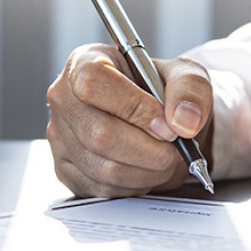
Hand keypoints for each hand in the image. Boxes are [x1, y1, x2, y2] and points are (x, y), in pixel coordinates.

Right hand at [46, 44, 213, 196]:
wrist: (156, 120)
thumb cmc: (162, 92)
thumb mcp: (185, 76)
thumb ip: (190, 89)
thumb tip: (183, 121)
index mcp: (85, 62)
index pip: (94, 82)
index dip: (133, 106)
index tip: (167, 124)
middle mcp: (64, 99)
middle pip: (98, 133)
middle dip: (150, 150)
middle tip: (176, 149)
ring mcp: (60, 137)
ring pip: (105, 168)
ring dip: (148, 171)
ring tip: (166, 159)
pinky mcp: (65, 170)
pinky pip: (104, 188)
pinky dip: (136, 185)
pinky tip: (146, 168)